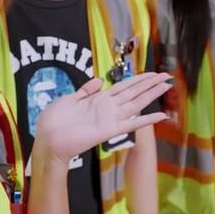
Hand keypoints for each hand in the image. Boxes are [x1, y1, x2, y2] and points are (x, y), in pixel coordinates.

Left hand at [34, 72, 171, 164]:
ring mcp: (110, 119)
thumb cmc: (54, 121)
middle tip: (167, 75)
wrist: (47, 140)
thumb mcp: (69, 99)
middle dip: (150, 83)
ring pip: (136, 103)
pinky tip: (161, 116)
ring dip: (152, 94)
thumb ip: (85, 90)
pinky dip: (147, 120)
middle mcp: (108, 108)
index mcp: (99, 99)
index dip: (138, 79)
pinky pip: (131, 125)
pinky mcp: (109, 130)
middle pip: (134, 92)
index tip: (152, 72)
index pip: (124, 86)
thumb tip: (98, 80)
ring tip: (166, 85)